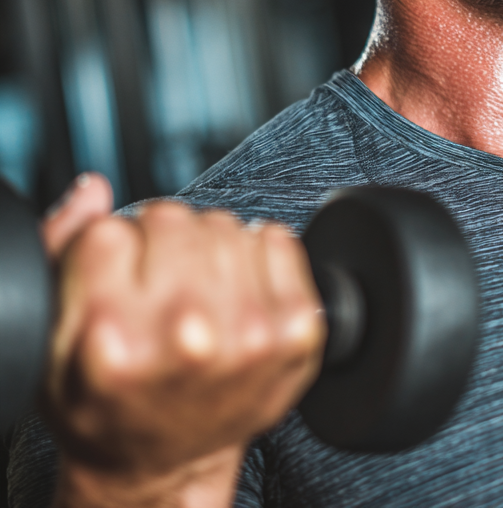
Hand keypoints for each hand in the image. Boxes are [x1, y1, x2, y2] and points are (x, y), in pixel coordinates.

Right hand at [40, 175, 325, 507]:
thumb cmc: (109, 404)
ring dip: (208, 248)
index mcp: (113, 339)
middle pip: (171, 218)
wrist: (166, 464)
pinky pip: (275, 237)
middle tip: (159, 289)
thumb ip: (62, 254)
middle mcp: (187, 334)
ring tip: (197, 295)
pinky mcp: (297, 328)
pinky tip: (236, 294)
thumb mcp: (52, 348)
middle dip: (159, 244)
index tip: (118, 281)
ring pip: (223, 223)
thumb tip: (95, 191)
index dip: (110, 249)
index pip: (109, 231)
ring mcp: (250, 331)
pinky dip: (257, 255)